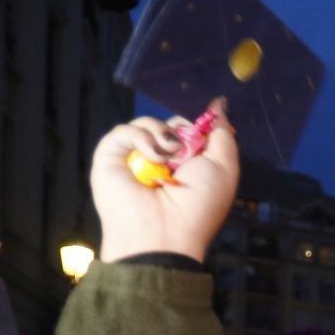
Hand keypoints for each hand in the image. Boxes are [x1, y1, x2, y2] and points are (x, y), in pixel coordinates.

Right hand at [90, 101, 238, 262]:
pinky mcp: (110, 158)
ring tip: (168, 157)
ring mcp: (134, 160)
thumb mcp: (224, 166)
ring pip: (146, 124)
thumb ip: (223, 134)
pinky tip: (151, 158)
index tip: (205, 126)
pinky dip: (141, 138)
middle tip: (184, 150)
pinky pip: (123, 131)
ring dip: (162, 134)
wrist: (164, 231)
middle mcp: (160, 164)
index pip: (191, 133)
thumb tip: (219, 103)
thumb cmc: (199, 204)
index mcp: (188, 168)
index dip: (198, 127)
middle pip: (169, 124)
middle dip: (180, 129)